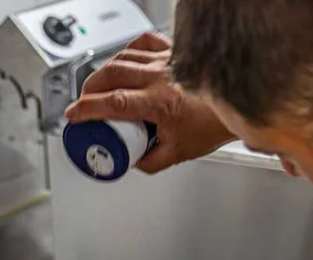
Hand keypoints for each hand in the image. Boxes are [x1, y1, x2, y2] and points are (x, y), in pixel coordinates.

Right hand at [65, 32, 235, 173]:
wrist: (238, 104)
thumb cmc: (213, 124)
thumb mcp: (178, 153)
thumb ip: (150, 162)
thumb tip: (132, 162)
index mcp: (159, 104)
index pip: (113, 103)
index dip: (88, 109)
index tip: (74, 116)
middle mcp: (160, 78)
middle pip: (111, 75)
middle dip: (89, 89)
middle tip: (84, 103)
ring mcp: (166, 62)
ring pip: (123, 58)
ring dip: (104, 72)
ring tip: (97, 86)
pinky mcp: (173, 52)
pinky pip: (142, 44)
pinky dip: (127, 52)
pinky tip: (124, 62)